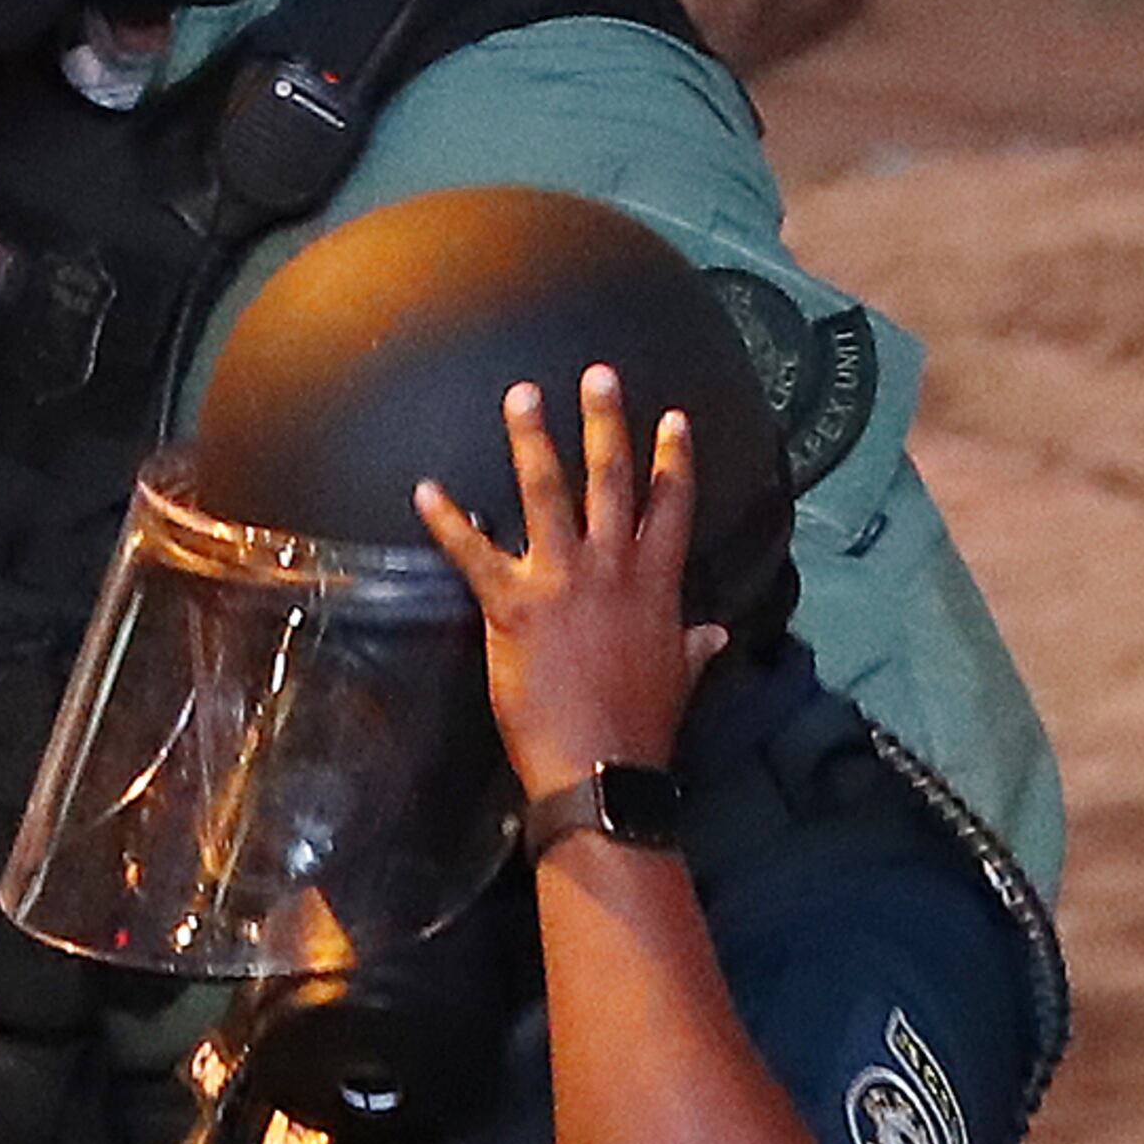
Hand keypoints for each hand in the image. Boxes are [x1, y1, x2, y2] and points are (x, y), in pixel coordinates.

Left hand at [413, 366, 727, 815]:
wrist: (602, 769)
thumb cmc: (642, 731)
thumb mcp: (679, 678)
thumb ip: (694, 646)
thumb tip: (717, 634)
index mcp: (657, 583)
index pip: (671, 504)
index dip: (673, 457)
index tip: (672, 416)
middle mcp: (613, 568)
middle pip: (612, 478)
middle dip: (605, 421)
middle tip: (597, 374)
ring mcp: (563, 581)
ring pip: (548, 492)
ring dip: (533, 439)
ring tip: (522, 395)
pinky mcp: (513, 606)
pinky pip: (474, 552)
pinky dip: (447, 521)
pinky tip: (426, 491)